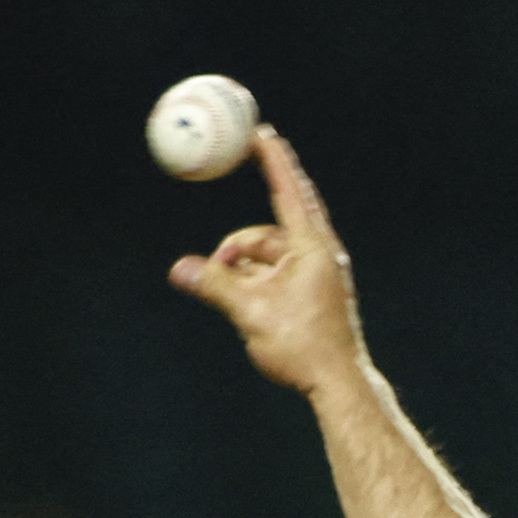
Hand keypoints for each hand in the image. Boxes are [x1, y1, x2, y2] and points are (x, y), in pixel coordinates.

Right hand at [167, 130, 365, 395]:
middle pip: (271, 229)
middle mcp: (321, 254)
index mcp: (313, 247)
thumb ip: (214, 284)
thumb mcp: (250, 311)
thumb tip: (179, 269)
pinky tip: (244, 306)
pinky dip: (257, 283)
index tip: (261, 132)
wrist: (339, 384)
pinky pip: (278, 275)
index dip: (273, 159)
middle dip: (239, 246)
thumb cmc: (303, 347)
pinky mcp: (315, 293)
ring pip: (270, 257)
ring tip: (229, 299)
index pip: (290, 190)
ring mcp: (320, 274)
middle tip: (219, 263)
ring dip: (243, 272)